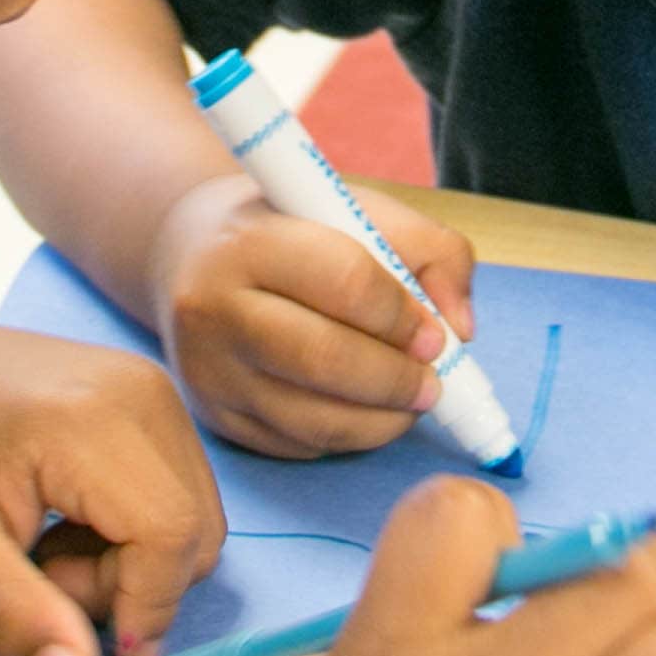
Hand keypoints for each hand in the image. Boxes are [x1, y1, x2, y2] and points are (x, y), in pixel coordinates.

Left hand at [0, 318, 224, 655]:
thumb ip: (12, 616)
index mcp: (89, 422)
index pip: (170, 536)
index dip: (143, 606)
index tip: (84, 639)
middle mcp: (143, 393)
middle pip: (196, 532)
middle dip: (132, 586)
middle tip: (47, 576)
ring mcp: (155, 388)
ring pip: (196, 519)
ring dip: (135, 562)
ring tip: (55, 547)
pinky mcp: (156, 396)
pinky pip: (182, 491)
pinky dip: (139, 530)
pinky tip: (74, 519)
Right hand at [147, 174, 477, 458]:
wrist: (194, 255)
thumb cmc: (293, 229)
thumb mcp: (359, 210)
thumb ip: (433, 253)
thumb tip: (461, 329)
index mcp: (251, 241)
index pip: (344, 283)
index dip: (402, 316)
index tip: (434, 334)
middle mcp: (213, 307)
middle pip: (324, 360)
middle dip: (396, 381)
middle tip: (433, 384)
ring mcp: (208, 370)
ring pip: (312, 418)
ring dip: (380, 421)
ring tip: (409, 402)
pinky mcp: (215, 417)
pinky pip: (296, 445)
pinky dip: (346, 436)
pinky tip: (363, 410)